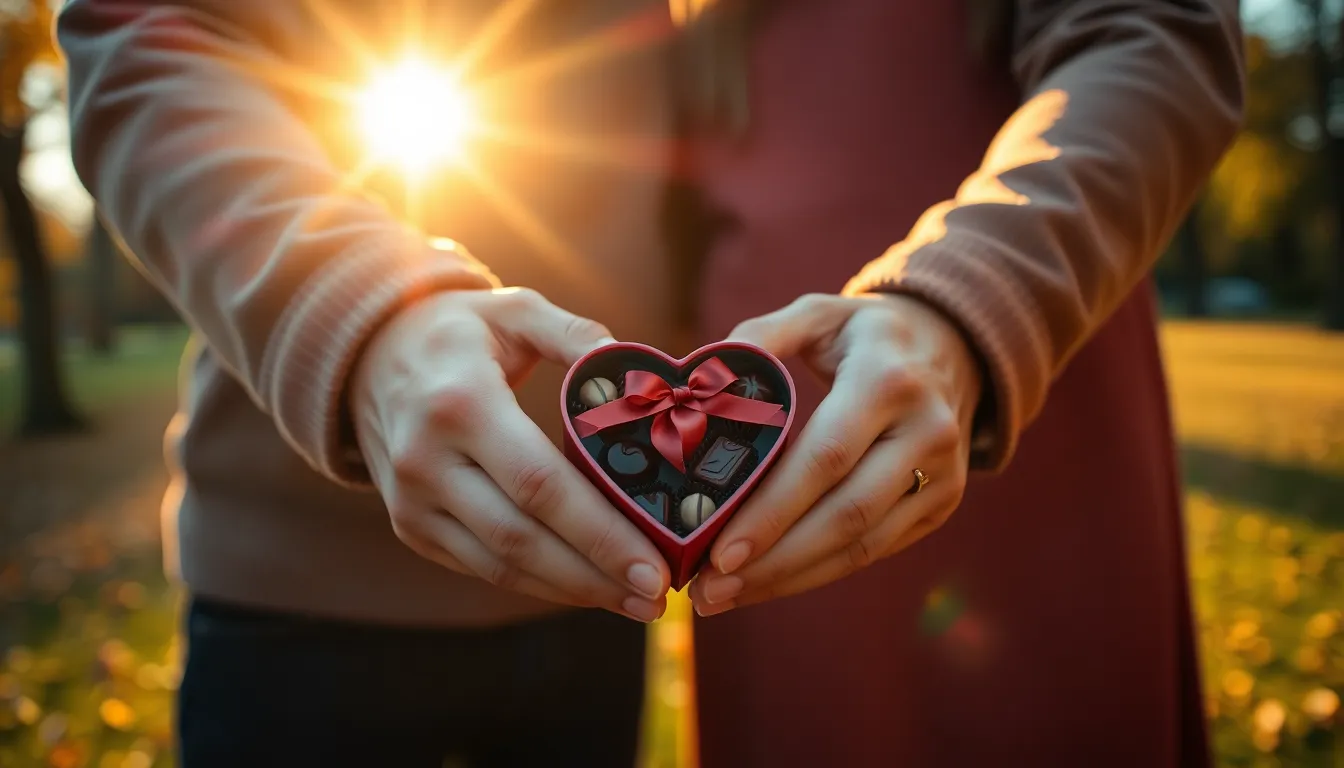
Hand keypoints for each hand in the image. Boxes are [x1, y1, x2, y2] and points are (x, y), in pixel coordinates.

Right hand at [352, 287, 669, 621]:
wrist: (366, 355)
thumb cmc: (459, 332)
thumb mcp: (514, 310)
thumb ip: (577, 336)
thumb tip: (644, 378)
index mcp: (460, 403)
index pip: (538, 484)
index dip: (599, 533)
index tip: (654, 564)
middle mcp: (425, 460)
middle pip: (521, 539)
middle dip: (596, 576)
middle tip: (657, 599)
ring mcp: (412, 501)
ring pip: (500, 566)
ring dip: (572, 591)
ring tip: (634, 603)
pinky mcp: (410, 526)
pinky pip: (481, 567)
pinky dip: (537, 583)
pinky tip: (586, 586)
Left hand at [689, 293, 981, 616]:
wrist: (952, 346)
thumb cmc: (861, 335)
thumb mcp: (817, 314)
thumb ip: (760, 336)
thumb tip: (698, 379)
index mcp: (887, 379)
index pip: (825, 458)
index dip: (773, 511)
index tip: (720, 551)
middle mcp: (927, 431)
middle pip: (845, 515)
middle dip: (773, 562)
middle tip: (709, 590)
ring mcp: (942, 474)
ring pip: (861, 546)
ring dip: (789, 579)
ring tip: (724, 597)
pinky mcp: (941, 504)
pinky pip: (874, 551)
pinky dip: (818, 571)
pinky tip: (768, 582)